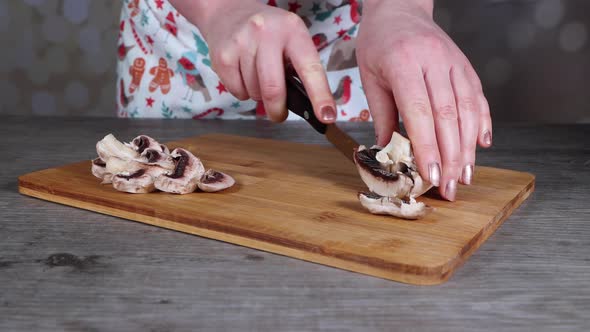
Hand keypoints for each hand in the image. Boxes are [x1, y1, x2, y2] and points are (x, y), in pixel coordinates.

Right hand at [194, 0, 336, 122]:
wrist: (228, 12)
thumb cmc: (268, 33)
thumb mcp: (291, 38)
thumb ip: (300, 67)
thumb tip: (308, 106)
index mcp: (292, 30)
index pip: (310, 68)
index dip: (320, 96)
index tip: (327, 116)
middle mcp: (267, 33)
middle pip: (274, 89)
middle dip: (278, 109)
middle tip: (279, 114)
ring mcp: (242, 43)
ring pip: (255, 92)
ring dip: (259, 95)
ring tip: (258, 77)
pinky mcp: (222, 56)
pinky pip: (237, 92)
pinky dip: (243, 92)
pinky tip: (244, 75)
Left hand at [357, 0, 492, 200]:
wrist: (400, 9)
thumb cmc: (379, 43)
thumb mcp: (370, 77)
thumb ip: (382, 114)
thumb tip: (388, 152)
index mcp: (403, 63)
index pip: (419, 111)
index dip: (427, 146)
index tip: (430, 175)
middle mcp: (434, 61)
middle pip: (448, 115)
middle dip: (451, 156)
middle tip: (450, 186)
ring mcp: (454, 63)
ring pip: (468, 109)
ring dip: (469, 147)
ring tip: (465, 175)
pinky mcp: (466, 66)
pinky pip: (479, 97)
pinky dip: (482, 123)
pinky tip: (481, 145)